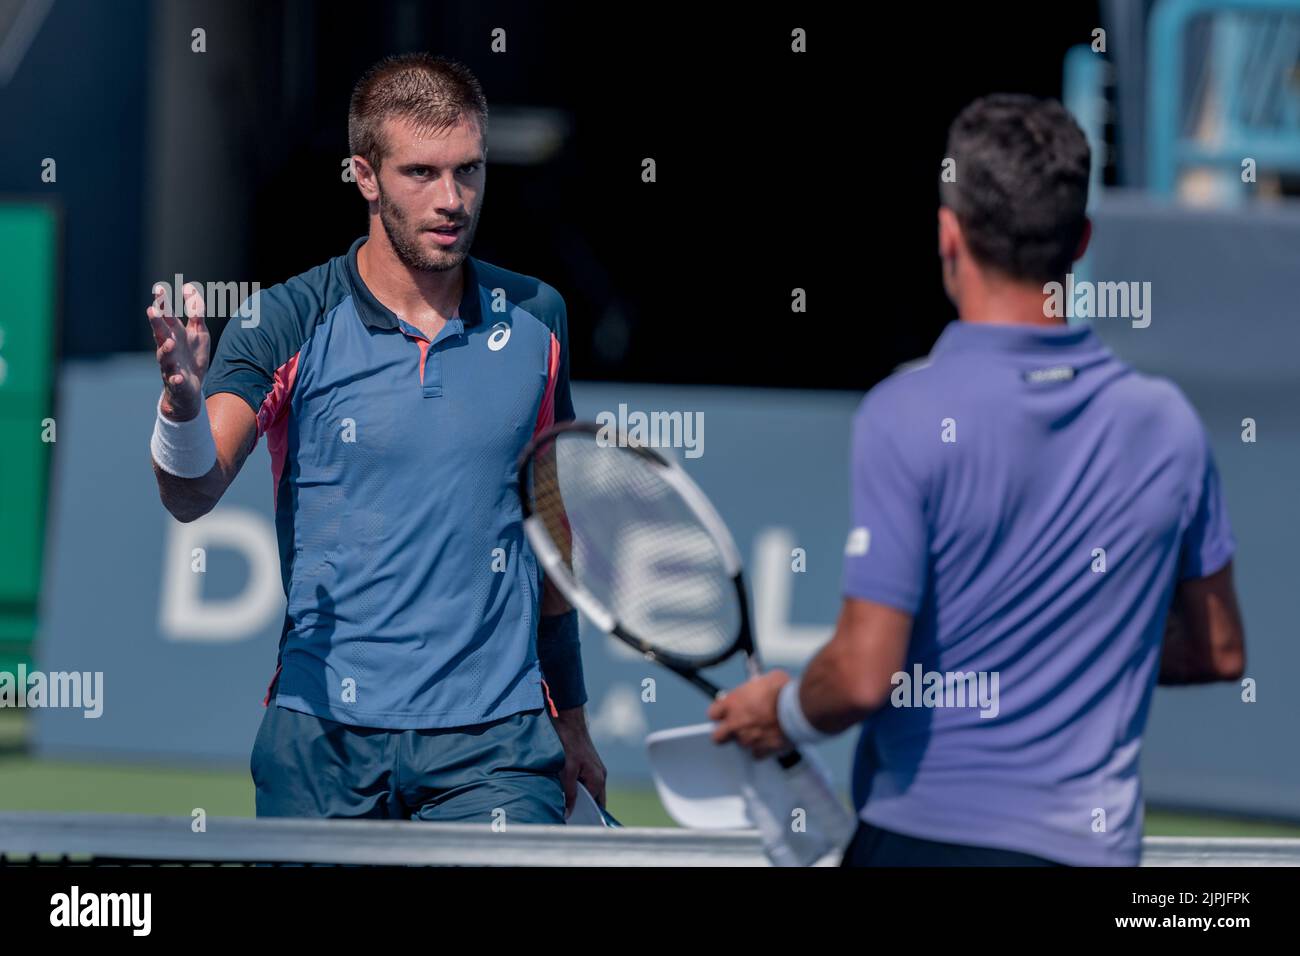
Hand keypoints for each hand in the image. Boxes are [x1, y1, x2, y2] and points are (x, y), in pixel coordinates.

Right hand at [146, 282, 208, 420]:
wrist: (189, 388)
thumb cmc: (191, 356)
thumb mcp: (198, 331)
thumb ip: (195, 311)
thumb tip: (189, 286)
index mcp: (174, 334)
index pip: (166, 316)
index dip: (163, 303)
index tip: (159, 288)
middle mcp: (168, 348)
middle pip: (160, 333)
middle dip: (156, 322)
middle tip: (152, 310)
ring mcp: (171, 365)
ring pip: (164, 357)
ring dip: (166, 349)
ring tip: (170, 343)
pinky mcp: (177, 382)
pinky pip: (175, 381)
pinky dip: (175, 379)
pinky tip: (178, 378)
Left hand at [550, 707, 606, 812]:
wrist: (569, 721)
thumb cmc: (568, 744)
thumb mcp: (566, 771)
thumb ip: (569, 793)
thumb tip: (568, 812)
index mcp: (598, 779)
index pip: (596, 806)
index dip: (586, 815)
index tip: (575, 823)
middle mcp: (601, 775)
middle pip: (595, 799)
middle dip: (584, 808)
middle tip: (569, 817)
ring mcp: (597, 769)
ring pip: (590, 790)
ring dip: (580, 797)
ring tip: (567, 805)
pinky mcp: (590, 764)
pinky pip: (587, 781)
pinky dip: (579, 787)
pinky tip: (567, 789)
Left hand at [708, 670, 791, 758]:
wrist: (798, 709)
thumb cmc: (783, 692)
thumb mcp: (766, 679)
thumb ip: (755, 687)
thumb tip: (759, 686)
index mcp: (733, 703)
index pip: (713, 713)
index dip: (720, 713)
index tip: (726, 712)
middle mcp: (736, 724)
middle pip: (717, 736)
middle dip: (724, 733)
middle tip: (733, 728)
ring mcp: (747, 739)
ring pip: (740, 745)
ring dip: (748, 739)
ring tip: (760, 731)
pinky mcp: (761, 750)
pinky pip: (757, 754)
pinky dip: (761, 750)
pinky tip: (768, 742)